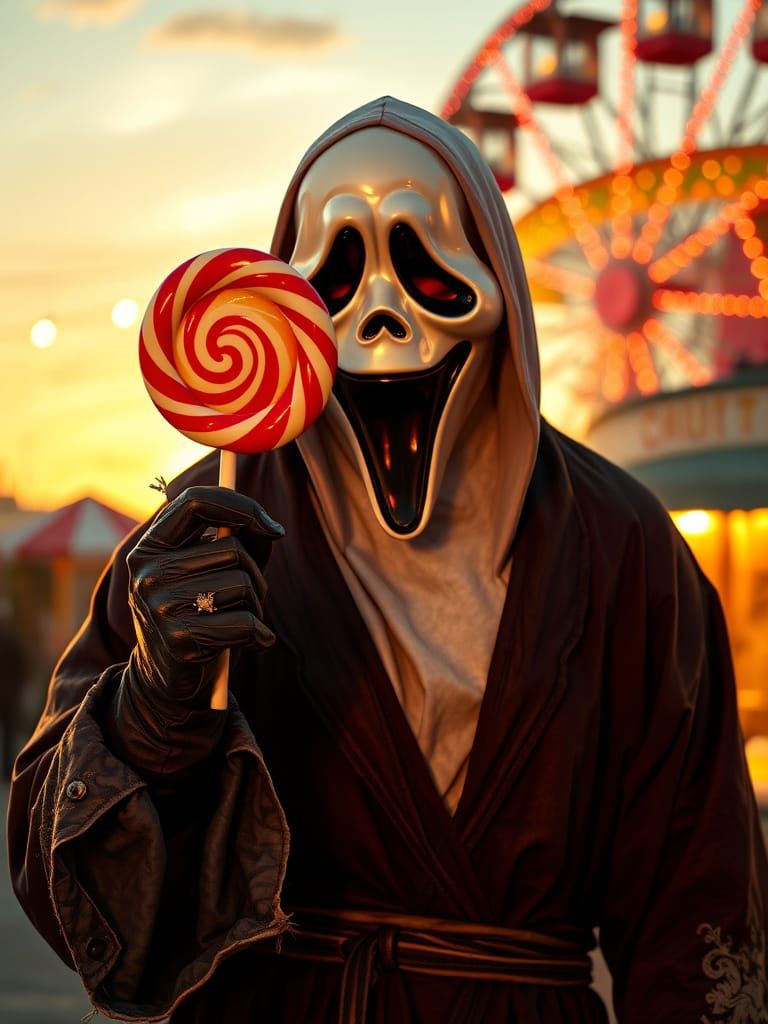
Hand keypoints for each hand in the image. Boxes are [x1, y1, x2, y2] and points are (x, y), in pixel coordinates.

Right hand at [126, 486, 283, 704]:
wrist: (167, 676)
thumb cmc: (200, 611)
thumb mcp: (211, 570)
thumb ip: (240, 542)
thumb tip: (270, 529)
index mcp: (152, 546)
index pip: (195, 501)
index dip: (241, 506)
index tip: (272, 526)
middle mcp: (148, 572)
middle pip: (232, 549)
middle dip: (257, 574)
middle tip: (251, 595)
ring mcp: (160, 607)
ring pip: (243, 584)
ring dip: (258, 606)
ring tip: (243, 621)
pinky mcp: (179, 640)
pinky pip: (245, 622)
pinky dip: (260, 634)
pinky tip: (253, 643)